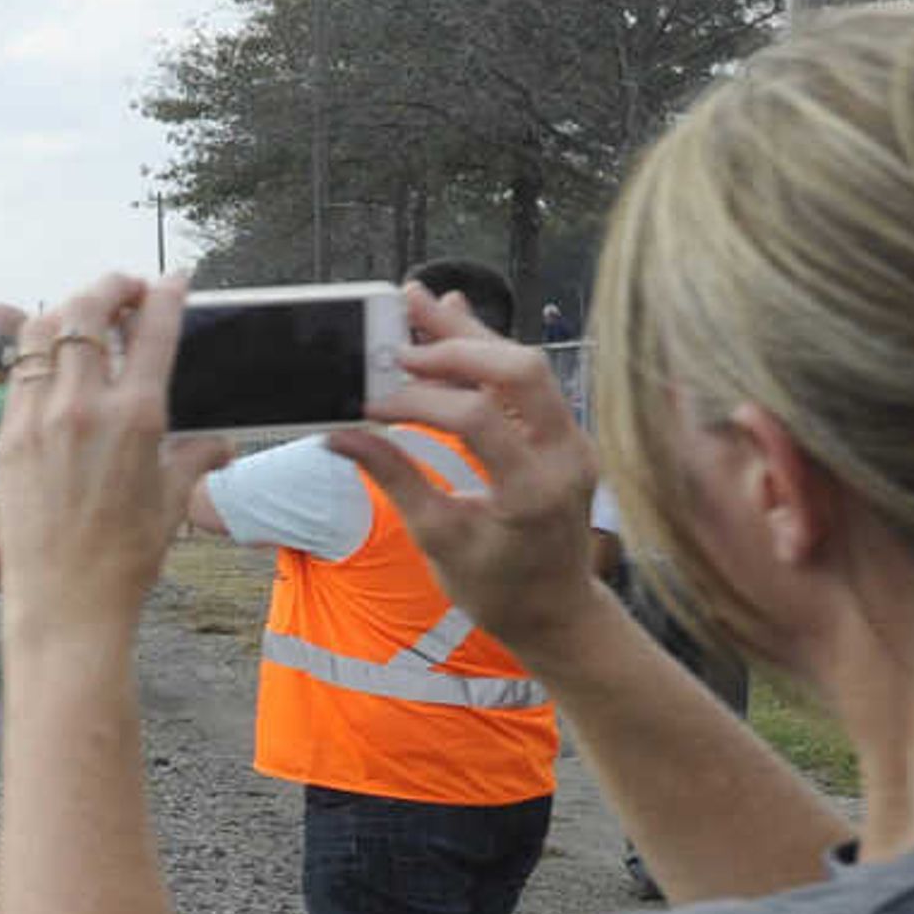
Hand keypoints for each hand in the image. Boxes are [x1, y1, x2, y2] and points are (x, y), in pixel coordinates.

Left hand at [0, 273, 233, 637]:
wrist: (65, 603)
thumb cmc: (125, 560)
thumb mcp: (174, 502)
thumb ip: (197, 458)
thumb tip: (220, 444)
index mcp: (136, 418)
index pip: (152, 328)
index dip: (164, 294)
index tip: (171, 282)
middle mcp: (83, 408)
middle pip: (88, 310)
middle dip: (110, 286)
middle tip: (125, 291)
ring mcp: (37, 419)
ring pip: (42, 330)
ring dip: (67, 311)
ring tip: (86, 318)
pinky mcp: (6, 437)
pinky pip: (18, 371)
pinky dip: (37, 352)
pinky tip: (53, 362)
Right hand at [326, 285, 603, 659]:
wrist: (556, 611)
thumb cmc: (496, 588)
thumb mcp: (437, 540)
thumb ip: (394, 478)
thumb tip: (341, 436)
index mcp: (532, 491)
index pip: (474, 419)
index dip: (417, 403)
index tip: (370, 406)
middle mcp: (565, 456)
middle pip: (518, 370)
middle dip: (455, 345)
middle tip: (398, 338)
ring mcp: (572, 441)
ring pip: (525, 365)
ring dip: (470, 335)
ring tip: (419, 303)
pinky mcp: (564, 434)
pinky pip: (527, 383)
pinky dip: (486, 355)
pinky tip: (453, 324)